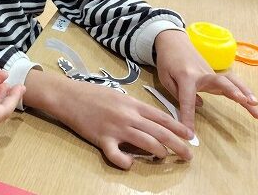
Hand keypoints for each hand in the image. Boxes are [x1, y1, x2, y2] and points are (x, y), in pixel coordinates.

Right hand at [54, 77, 193, 168]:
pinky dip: (125, 162)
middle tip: (188, 155)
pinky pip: (117, 155)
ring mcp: (116, 128)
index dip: (178, 128)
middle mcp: (128, 116)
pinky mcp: (102, 139)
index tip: (190, 137)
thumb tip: (147, 118)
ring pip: (146, 143)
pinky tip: (129, 163)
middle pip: (160, 132)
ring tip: (164, 158)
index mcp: (132, 104)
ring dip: (159, 152)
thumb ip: (133, 107)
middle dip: (178, 145)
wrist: (68, 96)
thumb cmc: (91, 94)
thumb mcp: (117, 95)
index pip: (162, 117)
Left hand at [155, 29, 257, 132]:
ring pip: (231, 82)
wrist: (174, 41)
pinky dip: (244, 92)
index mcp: (185, 77)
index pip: (187, 101)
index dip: (188, 118)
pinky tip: (254, 103)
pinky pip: (232, 83)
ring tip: (257, 107)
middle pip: (219, 82)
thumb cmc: (167, 61)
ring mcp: (211, 74)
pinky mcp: (216, 75)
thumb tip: (198, 106)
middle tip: (245, 101)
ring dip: (245, 94)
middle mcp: (202, 75)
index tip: (190, 134)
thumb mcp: (164, 77)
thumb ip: (178, 94)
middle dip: (233, 92)